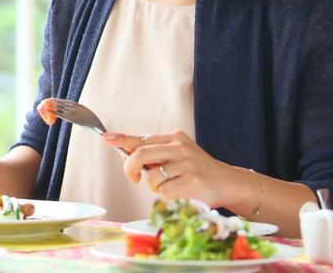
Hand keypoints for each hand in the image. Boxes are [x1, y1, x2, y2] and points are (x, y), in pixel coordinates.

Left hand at [103, 131, 246, 207]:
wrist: (227, 182)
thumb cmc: (196, 170)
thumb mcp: (176, 154)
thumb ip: (154, 153)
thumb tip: (125, 151)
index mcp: (174, 138)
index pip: (142, 138)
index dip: (122, 139)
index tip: (106, 138)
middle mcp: (180, 147)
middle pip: (141, 154)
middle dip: (131, 168)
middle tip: (134, 178)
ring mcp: (187, 164)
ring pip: (152, 177)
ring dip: (154, 186)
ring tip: (169, 185)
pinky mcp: (192, 182)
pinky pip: (165, 192)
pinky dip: (167, 196)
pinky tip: (180, 192)